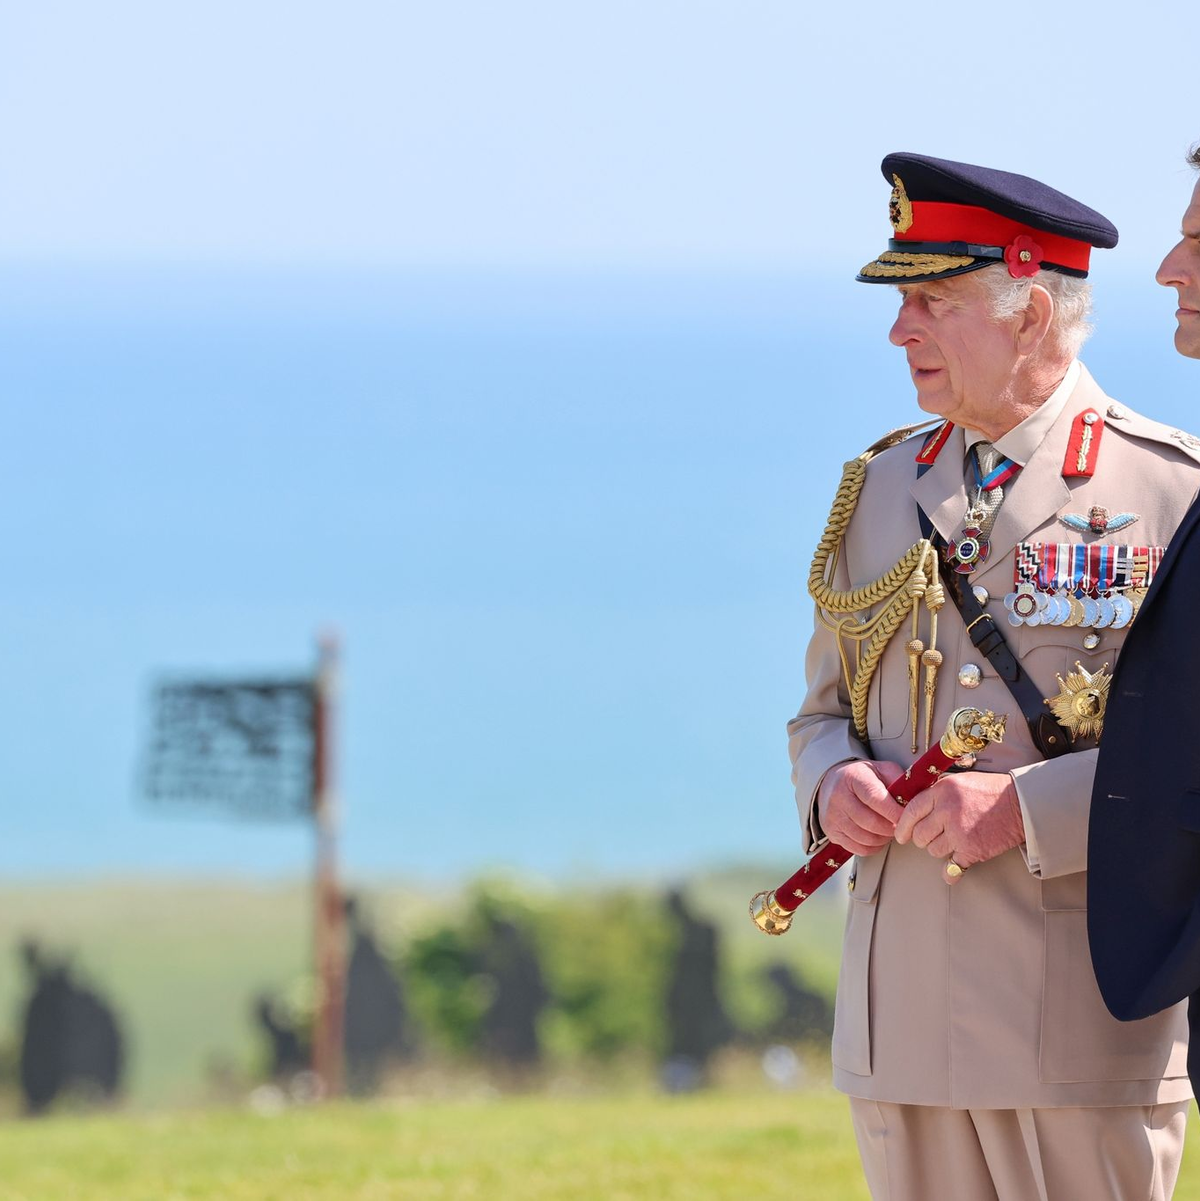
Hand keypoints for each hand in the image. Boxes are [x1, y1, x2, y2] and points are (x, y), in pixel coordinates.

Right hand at [817, 760, 906, 856]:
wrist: (833, 782)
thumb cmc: (862, 777)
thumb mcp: (881, 770)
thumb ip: (898, 781)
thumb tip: (914, 799)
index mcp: (853, 777)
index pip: (875, 798)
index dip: (894, 812)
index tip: (908, 817)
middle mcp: (838, 796)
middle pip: (870, 822)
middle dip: (892, 828)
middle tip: (901, 826)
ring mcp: (832, 816)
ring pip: (865, 838)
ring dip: (884, 839)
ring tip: (890, 830)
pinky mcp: (831, 831)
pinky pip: (858, 848)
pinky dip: (873, 847)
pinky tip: (878, 838)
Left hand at [893, 771, 1024, 883]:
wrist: (1021, 804)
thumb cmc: (990, 791)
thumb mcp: (958, 782)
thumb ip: (936, 793)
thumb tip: (914, 807)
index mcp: (941, 792)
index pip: (910, 811)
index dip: (903, 826)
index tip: (901, 834)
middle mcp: (946, 811)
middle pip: (919, 835)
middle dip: (922, 839)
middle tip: (931, 837)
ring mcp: (959, 832)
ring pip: (933, 851)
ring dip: (940, 849)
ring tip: (954, 841)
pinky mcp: (972, 850)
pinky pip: (951, 868)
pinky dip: (950, 872)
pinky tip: (950, 872)